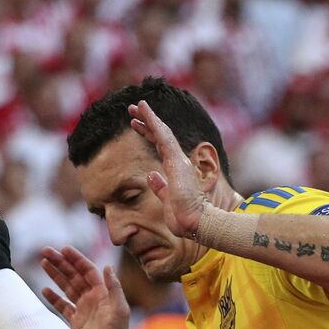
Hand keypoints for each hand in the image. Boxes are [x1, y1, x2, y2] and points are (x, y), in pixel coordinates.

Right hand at [41, 245, 132, 328]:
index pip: (87, 271)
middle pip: (74, 276)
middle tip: (46, 251)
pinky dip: (53, 298)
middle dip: (61, 263)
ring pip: (66, 287)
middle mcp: (92, 299)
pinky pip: (62, 306)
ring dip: (55, 275)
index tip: (64, 249)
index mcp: (103, 293)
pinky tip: (44, 289)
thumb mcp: (119, 309)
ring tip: (43, 262)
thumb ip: (114, 288)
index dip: (76, 259)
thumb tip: (107, 266)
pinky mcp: (75, 322)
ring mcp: (83, 309)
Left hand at [128, 100, 208, 238]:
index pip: (160, 147)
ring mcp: (178, 159)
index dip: (148, 134)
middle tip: (133, 110)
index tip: (135, 124)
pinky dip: (153, 120)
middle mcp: (178, 162)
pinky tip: (144, 109)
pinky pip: (163, 135)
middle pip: (160, 136)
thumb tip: (151, 174)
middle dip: (146, 122)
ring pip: (161, 132)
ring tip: (136, 105)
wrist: (195, 223)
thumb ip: (160, 187)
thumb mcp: (168, 200)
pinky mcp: (176, 160)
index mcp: (176, 171)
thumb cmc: (184, 217)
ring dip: (148, 117)